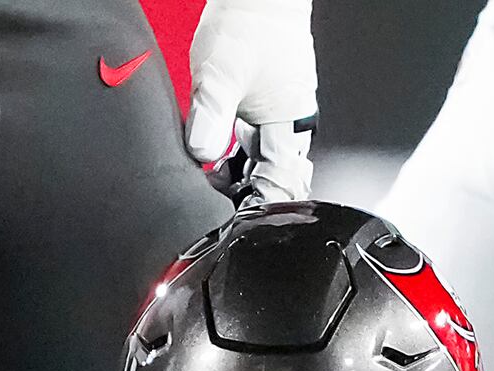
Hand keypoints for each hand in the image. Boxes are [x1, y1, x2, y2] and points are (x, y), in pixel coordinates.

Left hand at [185, 0, 316, 205]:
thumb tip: (202, 155)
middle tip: (218, 210)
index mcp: (289, 123)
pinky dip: (238, 160)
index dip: (258, 206)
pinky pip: (256, 146)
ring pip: (265, 164)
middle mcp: (291, 124)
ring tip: (211, 188)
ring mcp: (280, 116)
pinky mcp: (266, 108)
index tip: (231, 220)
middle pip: (276, 179)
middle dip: (251, 200)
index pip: (280, 184)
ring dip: (241, 181)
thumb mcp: (219, 76)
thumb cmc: (247, 27)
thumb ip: (210, 117)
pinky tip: (216, 164)